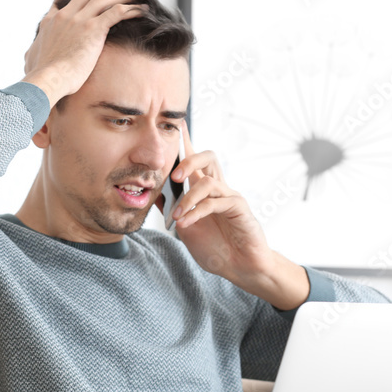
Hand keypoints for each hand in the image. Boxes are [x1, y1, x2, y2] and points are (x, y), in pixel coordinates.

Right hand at [21, 0, 148, 108]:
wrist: (47, 79)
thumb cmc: (39, 76)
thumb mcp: (31, 60)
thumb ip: (32, 54)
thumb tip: (29, 56)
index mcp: (50, 23)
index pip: (62, 4)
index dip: (78, 0)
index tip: (88, 0)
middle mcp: (65, 16)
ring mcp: (80, 20)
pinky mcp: (94, 28)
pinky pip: (117, 12)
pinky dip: (131, 8)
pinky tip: (142, 9)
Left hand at [155, 119, 273, 281]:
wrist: (240, 267)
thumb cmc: (215, 247)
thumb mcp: (185, 228)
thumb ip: (172, 209)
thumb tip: (151, 192)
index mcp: (204, 190)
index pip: (195, 159)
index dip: (186, 141)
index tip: (175, 123)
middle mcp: (218, 188)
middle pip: (207, 158)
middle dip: (189, 159)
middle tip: (173, 175)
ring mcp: (230, 196)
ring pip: (208, 181)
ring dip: (188, 199)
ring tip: (176, 217)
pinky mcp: (239, 208)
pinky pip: (216, 203)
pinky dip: (197, 212)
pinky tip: (186, 222)